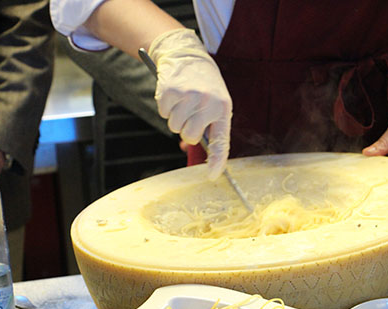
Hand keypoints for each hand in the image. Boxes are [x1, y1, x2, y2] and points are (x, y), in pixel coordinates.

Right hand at [149, 29, 231, 179]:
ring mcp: (189, 96)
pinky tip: (173, 94)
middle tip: (189, 115)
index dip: (216, 160)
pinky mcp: (171, 91)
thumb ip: (206, 126)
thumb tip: (186, 148)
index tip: (211, 176)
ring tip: (183, 102)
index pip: (221, 141)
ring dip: (175, 117)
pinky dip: (165, 106)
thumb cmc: (203, 85)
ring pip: (175, 126)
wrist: (187, 54)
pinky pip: (163, 113)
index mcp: (223, 108)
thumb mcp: (213, 103)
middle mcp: (208, 102)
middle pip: (190, 136)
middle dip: (186, 130)